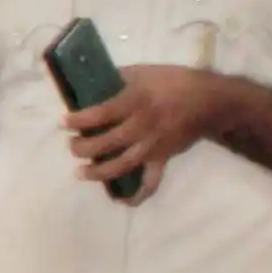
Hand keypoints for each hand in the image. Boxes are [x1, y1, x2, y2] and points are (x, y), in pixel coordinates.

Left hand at [64, 64, 242, 190]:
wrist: (208, 101)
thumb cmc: (174, 82)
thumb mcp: (143, 71)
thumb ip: (117, 78)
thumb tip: (92, 81)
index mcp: (135, 102)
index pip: (100, 114)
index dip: (79, 120)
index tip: (63, 123)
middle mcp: (141, 126)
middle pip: (106, 143)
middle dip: (83, 148)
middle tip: (72, 146)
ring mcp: (152, 146)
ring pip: (122, 165)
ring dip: (98, 172)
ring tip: (81, 173)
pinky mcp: (162, 159)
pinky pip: (151, 182)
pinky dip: (138, 195)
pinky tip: (123, 201)